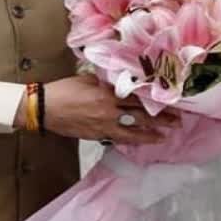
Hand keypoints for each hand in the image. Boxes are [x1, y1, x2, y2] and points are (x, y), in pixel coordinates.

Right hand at [41, 74, 176, 144]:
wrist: (44, 108)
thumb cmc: (63, 89)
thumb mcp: (88, 78)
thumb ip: (107, 81)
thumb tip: (121, 81)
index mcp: (108, 94)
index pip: (138, 97)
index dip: (156, 100)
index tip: (171, 102)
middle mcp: (109, 111)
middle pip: (141, 115)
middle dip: (161, 120)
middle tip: (177, 122)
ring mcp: (103, 126)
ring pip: (132, 132)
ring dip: (150, 135)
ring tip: (164, 136)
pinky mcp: (96, 135)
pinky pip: (118, 138)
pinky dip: (131, 140)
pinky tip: (140, 141)